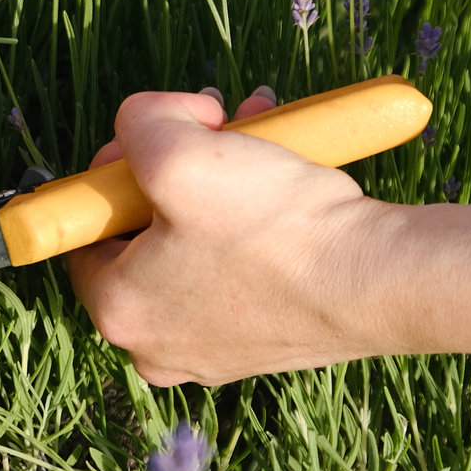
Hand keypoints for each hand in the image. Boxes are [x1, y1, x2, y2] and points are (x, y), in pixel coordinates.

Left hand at [65, 86, 393, 384]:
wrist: (385, 281)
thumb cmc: (275, 227)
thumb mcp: (177, 151)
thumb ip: (137, 123)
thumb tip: (146, 120)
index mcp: (117, 311)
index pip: (84, 229)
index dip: (113, 171)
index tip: (153, 140)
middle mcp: (157, 344)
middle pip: (143, 234)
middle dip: (175, 169)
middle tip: (209, 130)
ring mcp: (214, 350)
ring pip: (196, 243)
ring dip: (221, 182)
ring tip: (258, 135)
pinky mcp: (266, 343)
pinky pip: (241, 269)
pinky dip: (256, 219)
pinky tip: (286, 175)